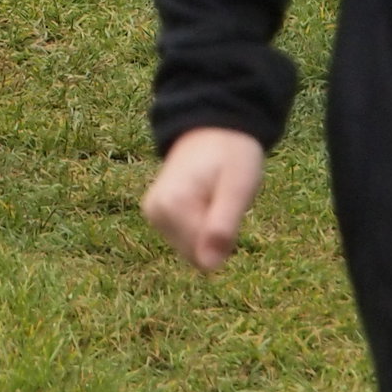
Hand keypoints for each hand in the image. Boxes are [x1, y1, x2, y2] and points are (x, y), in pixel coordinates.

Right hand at [142, 127, 265, 272]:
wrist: (214, 126)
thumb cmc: (231, 154)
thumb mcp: (238, 188)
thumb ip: (222, 226)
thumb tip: (209, 266)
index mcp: (170, 206)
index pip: (203, 258)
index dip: (224, 238)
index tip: (227, 204)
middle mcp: (154, 212)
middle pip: (195, 256)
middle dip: (216, 236)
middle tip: (223, 199)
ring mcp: (154, 213)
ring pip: (191, 250)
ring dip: (210, 231)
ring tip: (214, 196)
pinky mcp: (157, 213)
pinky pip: (186, 239)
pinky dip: (202, 226)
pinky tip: (206, 199)